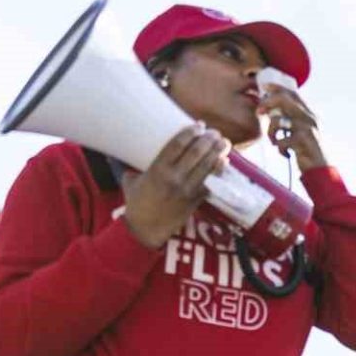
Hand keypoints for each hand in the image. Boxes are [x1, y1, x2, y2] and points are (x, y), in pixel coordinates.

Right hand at [123, 124, 229, 248]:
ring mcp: (187, 190)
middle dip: (208, 140)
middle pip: (197, 153)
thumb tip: (132, 150)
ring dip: (218, 153)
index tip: (199, 125)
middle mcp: (174, 178)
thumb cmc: (137, 203)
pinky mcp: (196, 201)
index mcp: (157, 170)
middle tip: (215, 133)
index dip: (190, 133)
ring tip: (224, 143)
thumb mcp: (131, 180)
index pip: (177, 145)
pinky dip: (219, 172)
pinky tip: (225, 163)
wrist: (146, 230)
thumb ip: (135, 165)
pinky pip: (211, 183)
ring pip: (207, 167)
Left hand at [258, 86, 326, 171]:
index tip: (263, 88)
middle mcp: (310, 118)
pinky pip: (281, 140)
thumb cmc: (308, 152)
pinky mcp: (304, 141)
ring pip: (278, 120)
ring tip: (274, 141)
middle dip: (267, 103)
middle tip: (259, 112)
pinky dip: (279, 148)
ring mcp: (308, 128)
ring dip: (270, 132)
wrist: (323, 171)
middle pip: (283, 99)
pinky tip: (284, 153)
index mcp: (309, 114)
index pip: (292, 93)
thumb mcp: (302, 131)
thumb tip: (270, 108)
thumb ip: (291, 119)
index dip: (275, 87)